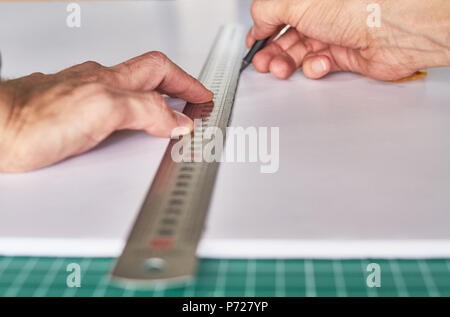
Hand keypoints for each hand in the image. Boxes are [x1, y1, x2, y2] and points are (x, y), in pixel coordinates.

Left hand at [0, 51, 212, 172]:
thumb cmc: (34, 121)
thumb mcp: (102, 111)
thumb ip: (144, 111)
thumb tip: (176, 120)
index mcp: (111, 80)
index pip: (161, 70)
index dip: (187, 82)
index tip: (203, 95)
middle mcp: (98, 85)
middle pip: (149, 77)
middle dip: (176, 87)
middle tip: (192, 101)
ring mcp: (84, 98)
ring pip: (130, 94)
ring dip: (155, 102)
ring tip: (168, 117)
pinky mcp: (72, 117)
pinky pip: (111, 111)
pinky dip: (130, 117)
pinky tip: (127, 128)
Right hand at [247, 0, 449, 79]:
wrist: (393, 30)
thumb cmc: (356, 6)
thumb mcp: (294, 1)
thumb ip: (266, 11)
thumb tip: (256, 23)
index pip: (277, 13)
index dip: (262, 29)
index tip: (254, 43)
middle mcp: (321, 14)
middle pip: (287, 36)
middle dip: (272, 51)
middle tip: (263, 62)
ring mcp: (333, 35)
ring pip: (301, 54)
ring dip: (287, 63)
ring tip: (281, 68)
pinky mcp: (344, 56)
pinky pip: (320, 66)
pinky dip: (315, 68)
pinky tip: (319, 64)